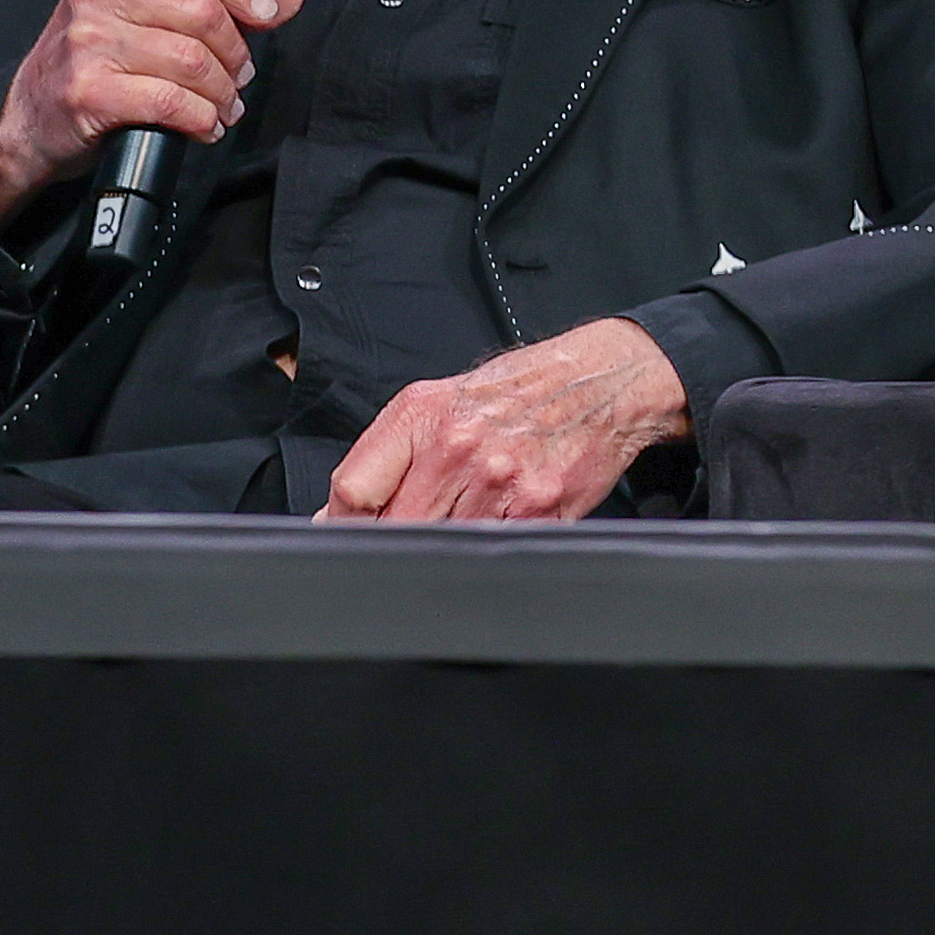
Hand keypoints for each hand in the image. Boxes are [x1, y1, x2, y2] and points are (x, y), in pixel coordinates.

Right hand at [0, 0, 301, 226]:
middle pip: (202, 10)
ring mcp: (87, 40)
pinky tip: (202, 122)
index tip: (265, 11)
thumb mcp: (149, 7)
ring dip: (222, 92)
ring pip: (192, 61)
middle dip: (235, 51)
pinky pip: (172, 102)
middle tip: (238, 72)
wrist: (33, 113)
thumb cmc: (95, 55)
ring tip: (222, 102)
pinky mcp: (88, 90)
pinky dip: (201, 119)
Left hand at [316, 316, 686, 522]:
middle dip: (389, 540)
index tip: (342, 532)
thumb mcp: (434, 401)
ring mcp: (499, 482)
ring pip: (440, 546)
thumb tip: (336, 512)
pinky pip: (490, 550)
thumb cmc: (514, 393)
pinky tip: (490, 528)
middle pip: (394, 527)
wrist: (598, 383)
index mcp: (421, 416)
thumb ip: (383, 455)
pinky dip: (481, 551)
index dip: (339, 522)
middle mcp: (457, 447)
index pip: (354, 489)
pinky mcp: (539, 510)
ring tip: (456, 524)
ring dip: (438, 549)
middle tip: (402, 536)